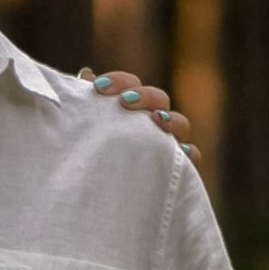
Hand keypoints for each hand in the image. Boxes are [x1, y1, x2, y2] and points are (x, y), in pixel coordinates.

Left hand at [81, 66, 200, 171]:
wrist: (85, 196)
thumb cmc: (82, 156)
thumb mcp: (78, 130)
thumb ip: (83, 103)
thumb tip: (87, 74)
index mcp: (129, 107)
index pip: (130, 84)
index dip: (119, 80)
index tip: (99, 87)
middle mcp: (150, 121)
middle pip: (159, 98)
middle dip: (144, 96)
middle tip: (126, 100)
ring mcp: (166, 142)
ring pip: (180, 123)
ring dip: (171, 118)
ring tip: (157, 119)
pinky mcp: (174, 167)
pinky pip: (190, 158)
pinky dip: (189, 152)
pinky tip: (181, 151)